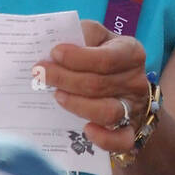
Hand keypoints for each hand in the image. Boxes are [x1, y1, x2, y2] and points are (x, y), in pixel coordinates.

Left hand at [35, 19, 150, 162]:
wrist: (123, 87)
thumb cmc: (102, 57)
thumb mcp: (98, 38)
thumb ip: (83, 34)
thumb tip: (58, 42)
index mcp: (131, 52)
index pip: (106, 58)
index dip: (78, 57)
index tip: (53, 53)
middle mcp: (136, 80)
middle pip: (99, 84)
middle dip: (64, 79)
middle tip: (39, 73)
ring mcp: (134, 108)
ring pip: (108, 112)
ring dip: (77, 105)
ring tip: (56, 95)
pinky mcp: (130, 130)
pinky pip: (121, 140)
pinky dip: (104, 138)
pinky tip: (86, 130)